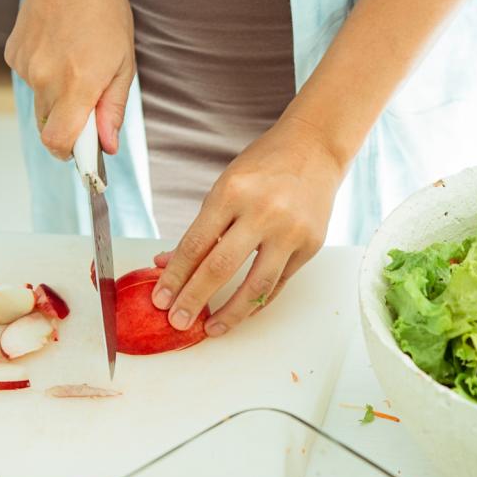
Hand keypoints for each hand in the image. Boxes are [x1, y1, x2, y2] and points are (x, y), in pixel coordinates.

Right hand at [5, 0, 133, 156]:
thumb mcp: (123, 64)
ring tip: (76, 67)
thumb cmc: (103, 12)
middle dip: (69, 127)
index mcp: (78, 83)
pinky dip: (45, 78)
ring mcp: (25, 67)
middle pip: (49, 128)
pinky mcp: (13, 55)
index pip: (58, 141)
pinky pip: (29, 82)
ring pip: (40, 105)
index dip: (69, 154)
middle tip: (89, 107)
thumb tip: (107, 145)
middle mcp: (46, 78)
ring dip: (57, 100)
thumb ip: (112, 109)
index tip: (82, 154)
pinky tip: (58, 53)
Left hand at [150, 117, 343, 335]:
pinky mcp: (311, 244)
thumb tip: (167, 264)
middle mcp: (263, 212)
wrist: (316, 148)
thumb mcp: (225, 186)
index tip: (160, 299)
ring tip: (211, 329)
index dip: (175, 276)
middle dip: (195, 299)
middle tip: (178, 321)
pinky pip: (280, 283)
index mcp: (233, 192)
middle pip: (220, 268)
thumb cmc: (265, 166)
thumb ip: (202, 228)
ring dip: (231, 313)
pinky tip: (242, 312)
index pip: (196, 244)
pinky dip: (258, 301)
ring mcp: (291, 231)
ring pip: (256, 285)